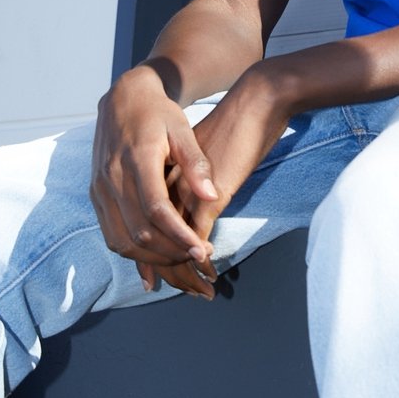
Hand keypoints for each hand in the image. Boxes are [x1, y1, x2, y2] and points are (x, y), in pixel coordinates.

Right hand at [90, 64, 219, 294]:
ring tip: (180, 259)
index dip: (180, 235)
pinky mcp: (95, 195)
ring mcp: (100, 188)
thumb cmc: (159, 115)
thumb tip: (212, 196)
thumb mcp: (183, 130)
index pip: (156, 210)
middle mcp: (112, 177)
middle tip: (198, 258)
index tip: (203, 251)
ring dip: (152, 258)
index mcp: (137, 159)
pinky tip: (154, 260)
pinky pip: (110, 234)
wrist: (124, 99)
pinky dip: (131, 253)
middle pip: (139, 232)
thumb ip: (197, 163)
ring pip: (121, 240)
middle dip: (171, 252)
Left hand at [150, 61, 294, 291]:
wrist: (253, 104)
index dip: (155, 259)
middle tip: (194, 293)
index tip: (169, 280)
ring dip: (185, 273)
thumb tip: (188, 211)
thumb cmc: (231, 130)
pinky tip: (209, 271)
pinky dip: (200, 258)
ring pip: (172, 246)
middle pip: (155, 244)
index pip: (146, 227)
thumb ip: (191, 184)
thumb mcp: (202, 159)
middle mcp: (166, 187)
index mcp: (160, 177)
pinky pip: (194, 238)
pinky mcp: (207, 195)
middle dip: (173, 274)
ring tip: (202, 292)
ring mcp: (184, 192)